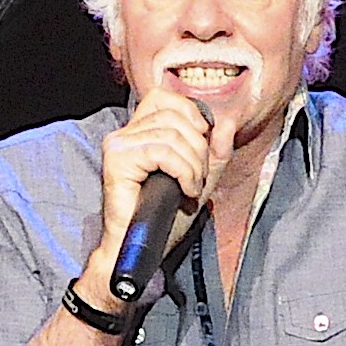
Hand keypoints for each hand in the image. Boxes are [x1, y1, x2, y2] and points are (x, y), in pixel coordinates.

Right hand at [77, 92, 234, 308]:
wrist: (144, 248)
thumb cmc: (166, 216)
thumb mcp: (201, 178)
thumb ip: (216, 152)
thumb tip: (227, 123)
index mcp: (140, 131)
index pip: (164, 97)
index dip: (190, 113)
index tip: (202, 142)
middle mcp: (125, 133)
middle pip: (174, 116)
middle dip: (199, 148)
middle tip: (198, 177)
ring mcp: (118, 145)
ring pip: (172, 135)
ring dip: (193, 164)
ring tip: (191, 187)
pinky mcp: (117, 160)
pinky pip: (163, 152)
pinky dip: (184, 171)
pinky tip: (185, 191)